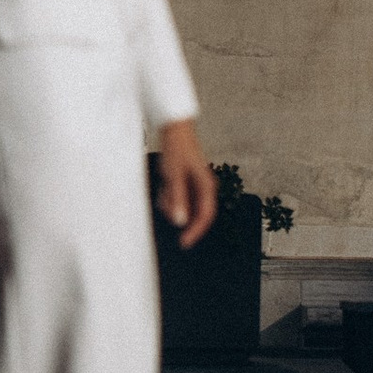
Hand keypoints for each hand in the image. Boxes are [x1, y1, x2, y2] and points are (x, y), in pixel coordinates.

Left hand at [157, 120, 218, 250]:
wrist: (174, 129)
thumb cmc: (177, 148)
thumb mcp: (174, 176)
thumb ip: (178, 199)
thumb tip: (180, 222)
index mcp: (206, 186)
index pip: (205, 216)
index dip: (196, 231)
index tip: (184, 242)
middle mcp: (204, 187)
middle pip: (193, 212)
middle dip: (178, 211)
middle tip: (166, 201)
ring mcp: (195, 185)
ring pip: (184, 205)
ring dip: (172, 202)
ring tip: (165, 186)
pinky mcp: (187, 182)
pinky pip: (178, 197)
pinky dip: (169, 196)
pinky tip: (165, 184)